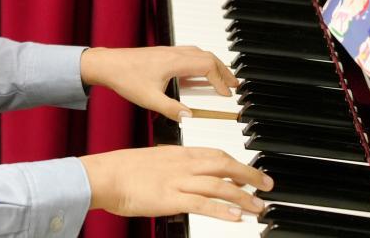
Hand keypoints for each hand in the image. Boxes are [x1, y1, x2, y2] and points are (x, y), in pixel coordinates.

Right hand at [79, 145, 271, 219]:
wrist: (103, 175)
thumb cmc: (121, 169)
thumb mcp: (152, 161)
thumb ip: (172, 166)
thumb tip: (186, 176)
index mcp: (177, 152)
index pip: (215, 154)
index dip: (237, 163)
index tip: (250, 172)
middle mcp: (182, 164)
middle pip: (224, 165)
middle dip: (249, 175)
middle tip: (266, 185)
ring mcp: (178, 181)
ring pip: (219, 186)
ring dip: (243, 196)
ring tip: (259, 206)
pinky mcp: (171, 198)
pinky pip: (203, 204)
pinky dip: (222, 210)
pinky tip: (237, 216)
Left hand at [80, 46, 237, 120]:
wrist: (107, 64)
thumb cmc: (125, 78)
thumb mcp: (149, 99)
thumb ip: (171, 109)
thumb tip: (189, 117)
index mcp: (174, 62)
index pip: (207, 66)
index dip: (220, 80)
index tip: (227, 94)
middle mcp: (174, 53)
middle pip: (208, 56)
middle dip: (224, 70)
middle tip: (235, 85)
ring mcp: (169, 51)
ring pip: (200, 53)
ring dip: (214, 64)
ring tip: (223, 79)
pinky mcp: (163, 53)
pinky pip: (190, 54)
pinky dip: (202, 62)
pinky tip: (200, 74)